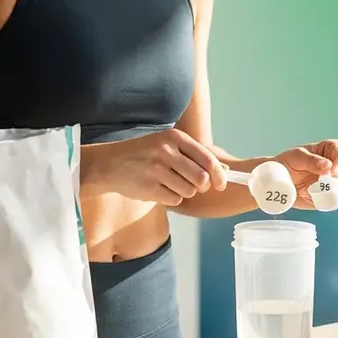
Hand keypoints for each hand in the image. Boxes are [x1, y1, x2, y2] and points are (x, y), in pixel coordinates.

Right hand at [95, 128, 226, 205]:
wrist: (110, 163)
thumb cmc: (145, 154)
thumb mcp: (168, 145)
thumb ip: (195, 155)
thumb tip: (227, 170)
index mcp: (175, 137)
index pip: (207, 159)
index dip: (219, 175)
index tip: (221, 184)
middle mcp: (166, 151)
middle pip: (201, 178)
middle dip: (202, 186)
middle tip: (195, 186)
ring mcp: (156, 169)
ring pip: (189, 190)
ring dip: (184, 192)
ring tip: (170, 183)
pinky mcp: (149, 187)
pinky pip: (174, 199)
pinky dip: (171, 198)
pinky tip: (160, 189)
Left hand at [273, 139, 337, 209]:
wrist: (279, 181)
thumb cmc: (289, 163)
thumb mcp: (297, 157)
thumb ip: (312, 160)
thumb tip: (328, 165)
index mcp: (332, 149)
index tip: (330, 173)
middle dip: (337, 182)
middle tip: (318, 184)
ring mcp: (337, 182)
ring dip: (328, 193)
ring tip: (306, 190)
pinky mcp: (331, 196)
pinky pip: (335, 202)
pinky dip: (323, 201)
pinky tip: (308, 196)